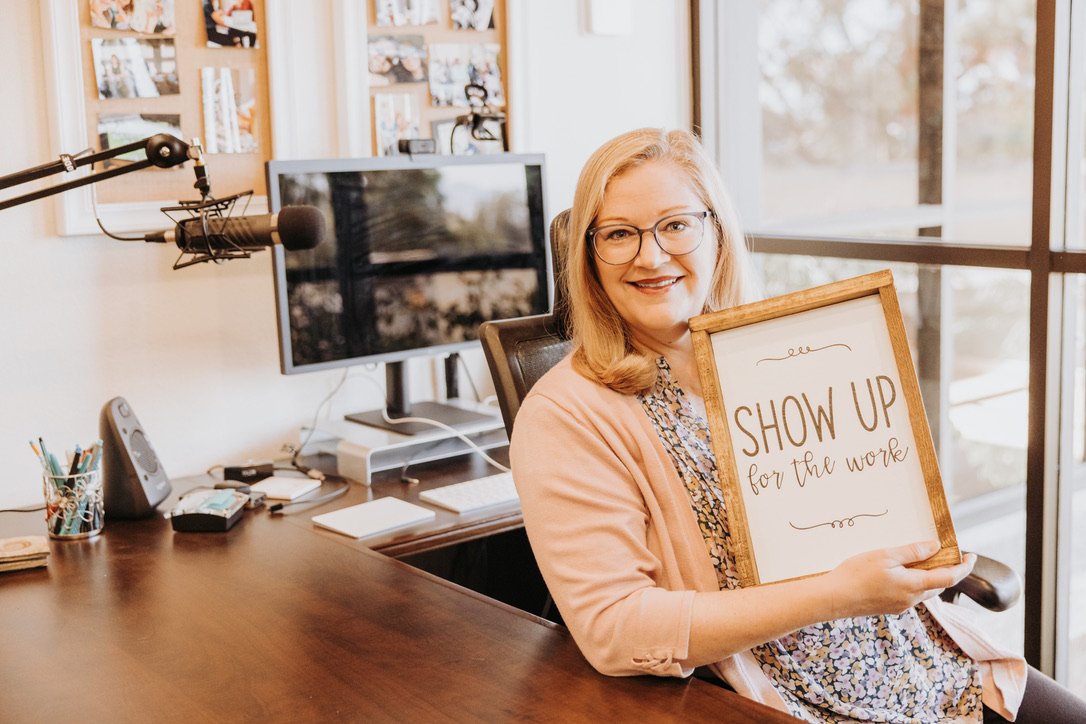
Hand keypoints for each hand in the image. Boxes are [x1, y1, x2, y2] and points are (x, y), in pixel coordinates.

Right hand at [823, 541, 976, 618]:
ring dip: (929, 576)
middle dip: (945, 570)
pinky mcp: (890, 607)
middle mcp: (911, 599)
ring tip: (921, 559)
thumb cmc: (856, 574)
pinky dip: (914, 582)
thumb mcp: (885, 555)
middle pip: (938, 585)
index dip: (963, 567)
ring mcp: (900, 605)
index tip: (970, 556)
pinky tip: (900, 571)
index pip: (949, 578)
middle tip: (943, 552)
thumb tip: (935, 547)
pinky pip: (910, 594)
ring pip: (924, 590)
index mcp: (913, 586)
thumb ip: (912, 552)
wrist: (833, 598)